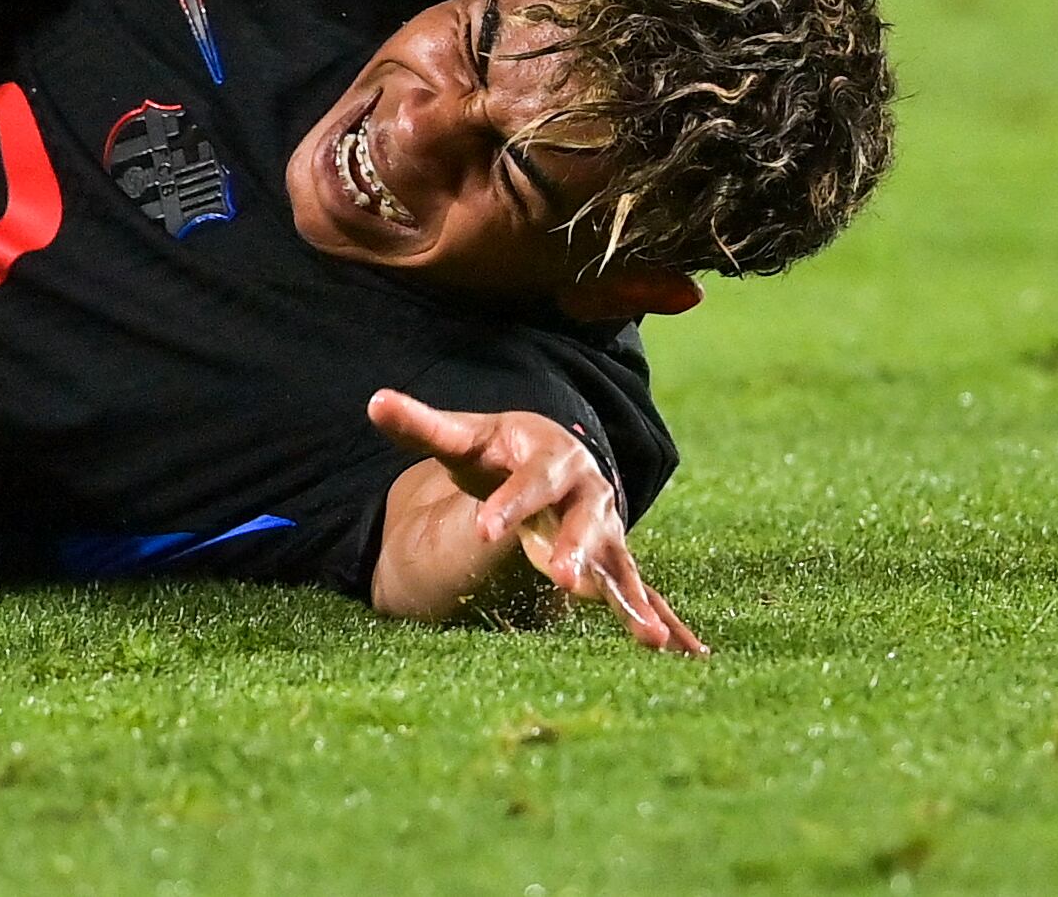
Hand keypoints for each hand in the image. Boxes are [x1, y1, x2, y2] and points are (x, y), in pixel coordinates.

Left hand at [369, 388, 706, 655]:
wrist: (547, 457)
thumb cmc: (498, 450)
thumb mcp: (461, 436)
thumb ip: (421, 425)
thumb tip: (375, 402)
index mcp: (548, 455)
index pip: (530, 479)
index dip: (509, 502)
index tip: (485, 529)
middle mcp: (586, 491)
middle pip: (583, 520)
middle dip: (573, 549)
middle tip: (559, 578)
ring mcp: (604, 528)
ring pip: (617, 562)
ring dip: (630, 598)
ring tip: (647, 638)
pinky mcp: (612, 558)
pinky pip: (638, 589)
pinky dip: (659, 618)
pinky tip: (681, 654)